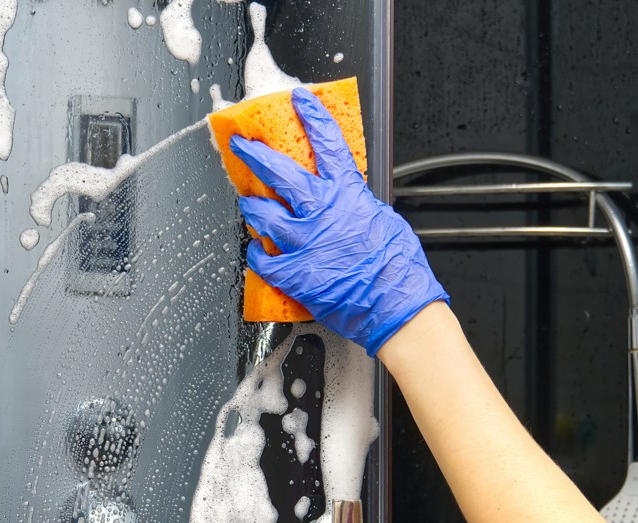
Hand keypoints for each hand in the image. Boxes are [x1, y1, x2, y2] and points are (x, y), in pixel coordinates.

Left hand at [230, 87, 448, 356]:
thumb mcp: (383, 221)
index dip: (312, 117)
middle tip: (241, 145)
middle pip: (278, 172)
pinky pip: (262, 258)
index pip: (327, 144)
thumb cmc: (397, 269)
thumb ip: (357, 205)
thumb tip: (347, 200)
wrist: (395, 306)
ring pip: (262, 214)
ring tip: (247, 205)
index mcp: (347, 195)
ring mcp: (303, 242)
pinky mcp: (293, 273)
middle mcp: (320, 212)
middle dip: (254, 154)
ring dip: (252, 208)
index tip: (298, 101)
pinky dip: (257, 254)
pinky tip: (258, 251)